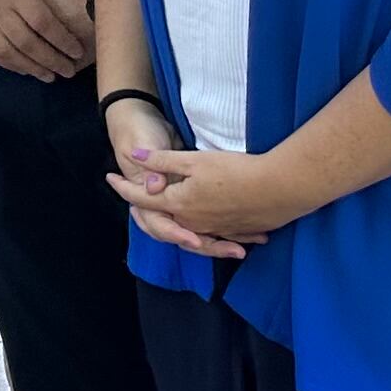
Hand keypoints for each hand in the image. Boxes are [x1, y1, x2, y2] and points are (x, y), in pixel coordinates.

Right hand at [0, 0, 89, 80]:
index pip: (44, 23)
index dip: (62, 41)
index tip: (77, 52)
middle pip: (27, 42)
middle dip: (50, 60)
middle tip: (68, 71)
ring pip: (7, 51)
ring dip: (30, 67)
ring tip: (48, 76)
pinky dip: (7, 63)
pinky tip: (23, 68)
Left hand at [104, 117, 287, 255]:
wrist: (281, 188)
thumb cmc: (235, 170)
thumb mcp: (194, 160)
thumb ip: (162, 161)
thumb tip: (134, 156)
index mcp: (179, 203)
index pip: (142, 197)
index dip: (123, 187)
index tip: (109, 177)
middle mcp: (194, 222)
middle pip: (163, 219)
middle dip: (146, 210)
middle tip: (134, 199)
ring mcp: (216, 229)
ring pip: (189, 230)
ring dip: (175, 224)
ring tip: (167, 215)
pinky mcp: (238, 231)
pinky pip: (217, 235)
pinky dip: (206, 231)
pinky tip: (209, 226)